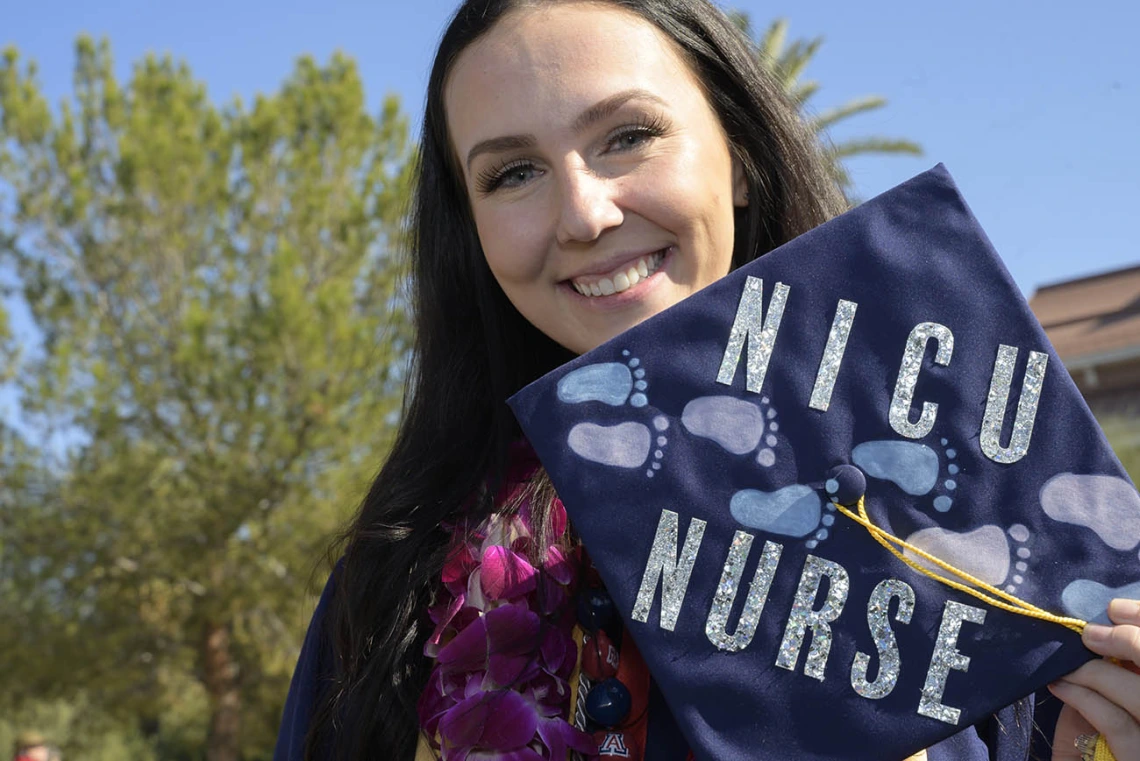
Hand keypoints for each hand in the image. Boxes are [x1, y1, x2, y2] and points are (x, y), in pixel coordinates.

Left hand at [1048, 598, 1139, 759]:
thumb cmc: (1091, 743)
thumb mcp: (1103, 705)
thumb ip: (1110, 676)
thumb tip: (1098, 636)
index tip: (1116, 610)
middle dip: (1131, 641)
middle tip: (1090, 632)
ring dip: (1099, 672)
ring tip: (1068, 667)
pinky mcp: (1137, 760)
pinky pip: (1116, 722)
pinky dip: (1085, 698)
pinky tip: (1061, 687)